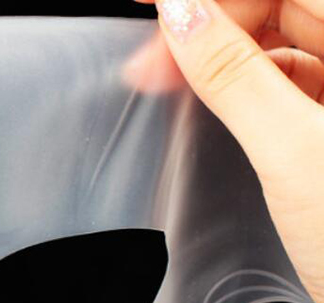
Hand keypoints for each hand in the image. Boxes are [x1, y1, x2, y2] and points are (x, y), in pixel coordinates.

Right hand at [126, 0, 323, 302]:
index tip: (154, 11)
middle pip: (278, 5)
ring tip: (165, 79)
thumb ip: (233, 76)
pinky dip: (242, 83)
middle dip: (208, 21)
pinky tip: (211, 98)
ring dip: (220, 52)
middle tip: (147, 57)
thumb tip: (179, 13)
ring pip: (279, 38)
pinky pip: (285, 77)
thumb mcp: (292, 151)